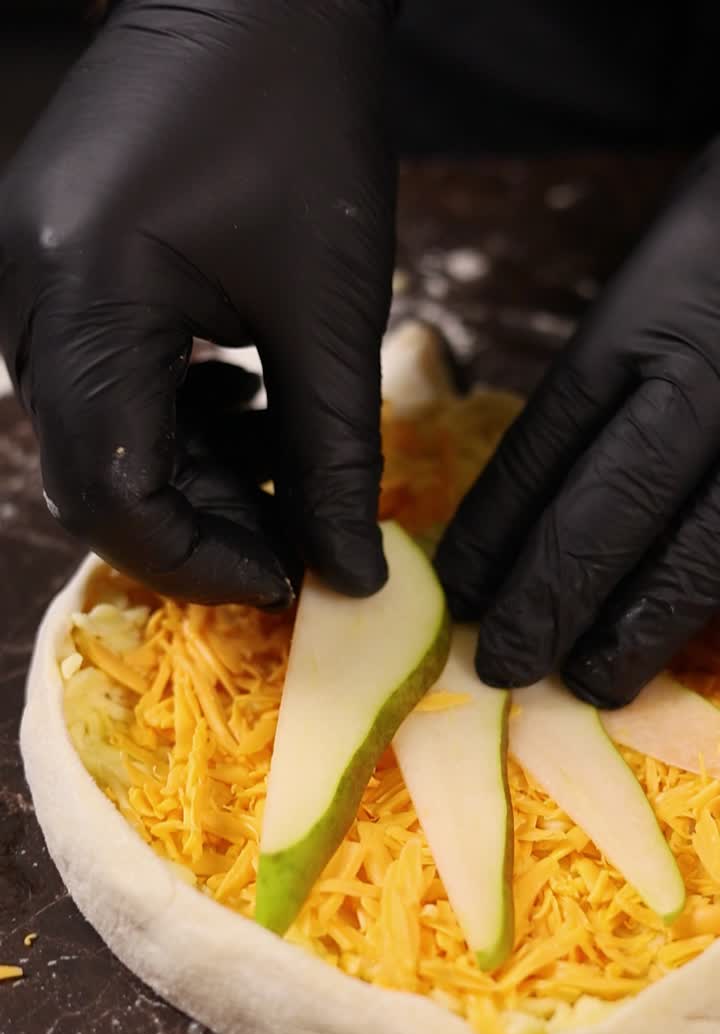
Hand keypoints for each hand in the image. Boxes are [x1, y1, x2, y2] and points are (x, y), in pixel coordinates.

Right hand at [0, 0, 394, 604]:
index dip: (199, 560)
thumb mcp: (330, 307)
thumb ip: (333, 456)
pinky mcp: (51, 263)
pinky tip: (240, 399)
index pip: (110, 492)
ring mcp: (26, 276)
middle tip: (292, 532)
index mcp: (83, 296)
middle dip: (199, 523)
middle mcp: (25, 294)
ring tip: (280, 460)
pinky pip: (94, 381)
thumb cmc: (303, 120)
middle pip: (92, 474)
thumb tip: (350, 575)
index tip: (286, 577)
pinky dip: (169, 419)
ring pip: (94, 436)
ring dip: (189, 474)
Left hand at [436, 144, 719, 707]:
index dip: (500, 523)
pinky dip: (713, 605)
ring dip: (641, 627)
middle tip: (505, 662)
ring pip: (703, 551)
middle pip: (618, 502)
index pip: (554, 435)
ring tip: (594, 680)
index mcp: (660, 307)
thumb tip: (549, 499)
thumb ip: (627, 363)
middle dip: (553, 594)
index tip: (462, 587)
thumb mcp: (676, 265)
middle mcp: (719, 369)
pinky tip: (683, 643)